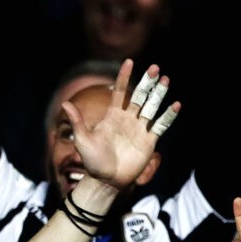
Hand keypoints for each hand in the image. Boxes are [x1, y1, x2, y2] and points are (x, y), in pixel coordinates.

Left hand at [59, 59, 177, 188]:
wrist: (106, 179)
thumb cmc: (92, 159)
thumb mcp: (82, 139)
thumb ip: (78, 121)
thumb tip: (64, 104)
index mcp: (112, 115)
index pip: (120, 92)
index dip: (124, 77)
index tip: (129, 61)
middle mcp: (127, 119)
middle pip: (139, 96)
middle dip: (147, 82)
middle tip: (155, 67)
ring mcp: (139, 129)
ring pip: (151, 107)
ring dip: (159, 94)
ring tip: (166, 80)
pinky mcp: (149, 141)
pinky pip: (160, 125)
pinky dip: (168, 116)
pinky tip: (175, 105)